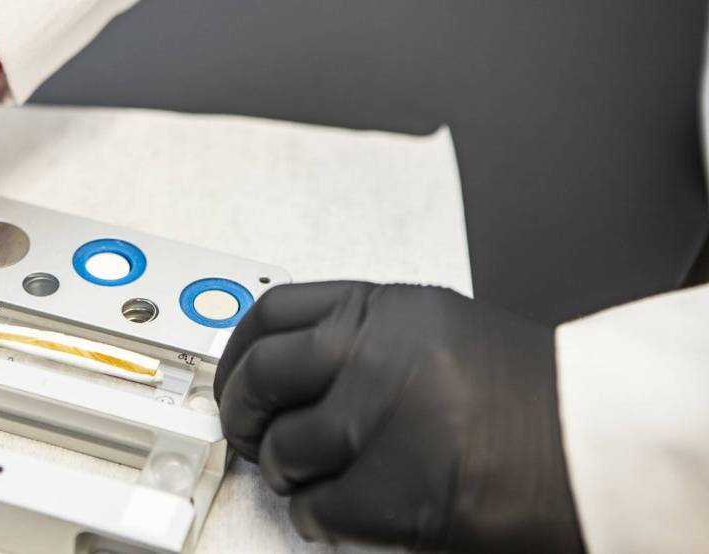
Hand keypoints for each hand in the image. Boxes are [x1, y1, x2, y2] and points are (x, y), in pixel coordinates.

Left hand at [214, 282, 584, 552]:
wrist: (592, 439)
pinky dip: (316, 516)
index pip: (269, 314)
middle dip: (241, 413)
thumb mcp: (433, 327)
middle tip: (248, 432)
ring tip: (308, 474)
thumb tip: (290, 361)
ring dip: (285, 470)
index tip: (232, 375)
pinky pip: (314, 510)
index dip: (236, 351)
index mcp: (379, 309)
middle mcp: (371, 355)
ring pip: (282, 449)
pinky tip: (340, 507)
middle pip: (259, 378)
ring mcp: (378, 423)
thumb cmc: (522, 388)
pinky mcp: (391, 493)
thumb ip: (360, 334)